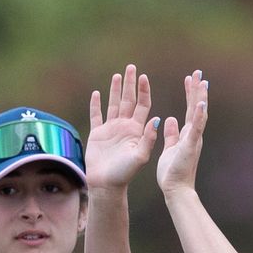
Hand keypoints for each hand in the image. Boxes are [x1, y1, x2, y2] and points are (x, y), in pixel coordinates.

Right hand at [86, 66, 157, 189]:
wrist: (107, 184)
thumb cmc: (125, 173)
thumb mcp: (140, 156)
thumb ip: (148, 138)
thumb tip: (156, 119)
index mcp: (137, 130)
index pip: (143, 105)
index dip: (143, 91)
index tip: (143, 77)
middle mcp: (125, 127)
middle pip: (128, 100)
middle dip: (130, 84)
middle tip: (131, 67)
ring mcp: (111, 129)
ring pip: (113, 104)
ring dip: (115, 90)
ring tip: (117, 75)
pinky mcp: (97, 134)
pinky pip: (96, 116)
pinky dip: (96, 105)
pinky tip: (97, 93)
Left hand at [155, 69, 207, 194]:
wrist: (176, 190)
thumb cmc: (173, 173)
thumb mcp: (170, 147)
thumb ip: (171, 133)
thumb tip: (169, 119)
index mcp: (187, 134)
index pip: (190, 110)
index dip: (190, 94)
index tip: (189, 79)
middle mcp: (193, 135)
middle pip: (196, 108)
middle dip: (197, 89)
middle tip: (198, 72)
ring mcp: (193, 140)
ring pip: (199, 115)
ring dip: (200, 98)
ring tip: (202, 81)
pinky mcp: (190, 147)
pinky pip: (195, 129)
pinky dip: (199, 117)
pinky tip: (200, 104)